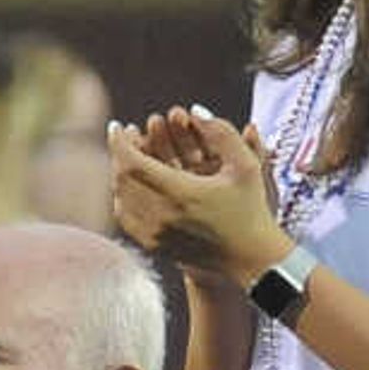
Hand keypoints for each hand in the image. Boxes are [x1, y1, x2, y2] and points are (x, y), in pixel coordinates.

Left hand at [108, 111, 286, 279]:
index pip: (133, 163)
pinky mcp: (154, 247)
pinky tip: (132, 185)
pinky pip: (126, 218)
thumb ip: (221, 133)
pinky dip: (123, 197)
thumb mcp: (245, 165)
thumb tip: (194, 110)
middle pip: (122, 179)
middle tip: (127, 136)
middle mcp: (162, 216)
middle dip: (120, 153)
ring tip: (129, 156)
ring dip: (120, 173)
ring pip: (120, 198)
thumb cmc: (250, 208)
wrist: (250, 259)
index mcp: (181, 193)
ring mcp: (155, 234)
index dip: (120, 141)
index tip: (118, 126)